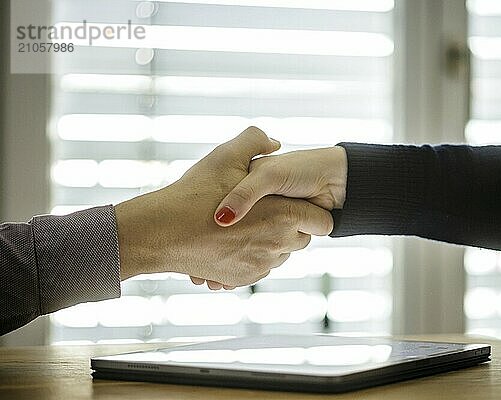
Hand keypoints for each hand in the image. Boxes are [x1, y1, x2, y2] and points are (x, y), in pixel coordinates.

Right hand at [114, 127, 333, 287]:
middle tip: (263, 212)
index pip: (322, 222)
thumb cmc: (194, 192)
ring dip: (270, 242)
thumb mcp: (226, 155)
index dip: (308, 209)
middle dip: (289, 226)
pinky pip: (260, 269)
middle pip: (302, 240)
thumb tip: (275, 142)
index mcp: (284, 215)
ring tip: (244, 226)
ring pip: (280, 256)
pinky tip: (231, 243)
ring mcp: (261, 267)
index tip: (289, 202)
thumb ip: (256, 141)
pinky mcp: (243, 281)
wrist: (160, 232)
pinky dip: (251, 257)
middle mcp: (278, 245)